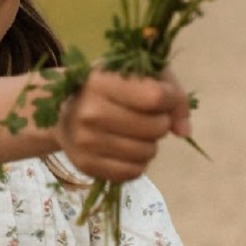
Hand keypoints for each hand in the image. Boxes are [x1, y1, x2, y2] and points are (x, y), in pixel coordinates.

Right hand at [55, 68, 189, 182]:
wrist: (61, 113)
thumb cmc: (107, 88)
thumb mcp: (135, 73)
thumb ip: (170, 90)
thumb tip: (184, 131)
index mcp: (100, 81)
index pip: (155, 96)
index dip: (171, 98)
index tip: (164, 97)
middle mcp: (90, 112)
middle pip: (156, 127)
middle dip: (161, 122)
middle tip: (147, 117)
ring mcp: (86, 142)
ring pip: (148, 152)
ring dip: (150, 144)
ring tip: (136, 133)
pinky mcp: (86, 165)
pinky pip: (134, 172)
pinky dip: (138, 162)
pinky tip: (127, 149)